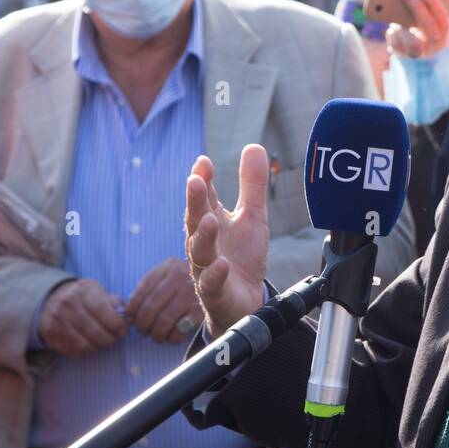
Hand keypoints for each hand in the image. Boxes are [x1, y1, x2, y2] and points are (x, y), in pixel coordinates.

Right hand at [38, 279, 128, 357]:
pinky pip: (74, 350)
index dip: (117, 324)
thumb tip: (128, 320)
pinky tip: (90, 343)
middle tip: (115, 338)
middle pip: (95, 330)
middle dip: (110, 338)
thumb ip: (115, 304)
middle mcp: (67, 303)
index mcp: (83, 290)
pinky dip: (86, 350)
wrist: (52, 300)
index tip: (123, 330)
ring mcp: (56, 319)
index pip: (102, 310)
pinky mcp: (50, 334)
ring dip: (99, 346)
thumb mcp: (100, 292)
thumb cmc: (84, 298)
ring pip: (85, 344)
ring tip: (104, 341)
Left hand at [125, 257, 201, 343]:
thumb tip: (127, 313)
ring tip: (155, 336)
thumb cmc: (185, 282)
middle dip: (143, 324)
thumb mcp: (168, 275)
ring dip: (155, 333)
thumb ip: (149, 288)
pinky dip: (171, 338)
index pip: (141, 293)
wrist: (217, 280)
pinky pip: (179, 331)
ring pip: (163, 321)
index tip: (131, 319)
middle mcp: (179, 277)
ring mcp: (191, 294)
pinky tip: (170, 336)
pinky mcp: (201, 311)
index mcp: (167, 267)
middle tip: (143, 331)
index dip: (133, 310)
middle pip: (150, 308)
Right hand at [185, 145, 269, 336]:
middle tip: (195, 181)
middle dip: (195, 201)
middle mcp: (204, 243)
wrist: (244, 301)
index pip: (204, 197)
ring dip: (202, 235)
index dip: (203, 179)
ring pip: (198, 251)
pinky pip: (210, 284)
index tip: (203, 162)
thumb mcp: (253, 216)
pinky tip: (221, 264)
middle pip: (195, 220)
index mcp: (211, 221)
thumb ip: (252, 185)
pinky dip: (214, 274)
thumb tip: (253, 146)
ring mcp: (206, 268)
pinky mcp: (215, 293)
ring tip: (211, 219)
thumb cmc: (241, 257)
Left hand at [385, 0, 448, 59]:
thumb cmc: (424, 25)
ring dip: (403, 24)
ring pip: (412, 40)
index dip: (433, 3)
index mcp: (445, 34)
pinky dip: (393, 33)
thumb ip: (428, 6)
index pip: (443, 19)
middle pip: (429, 28)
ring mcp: (419, 53)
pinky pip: (396, 44)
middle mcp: (434, 46)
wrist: (417, 51)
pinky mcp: (401, 55)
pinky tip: (392, 27)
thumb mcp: (431, 18)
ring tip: (394, 15)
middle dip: (417, 8)